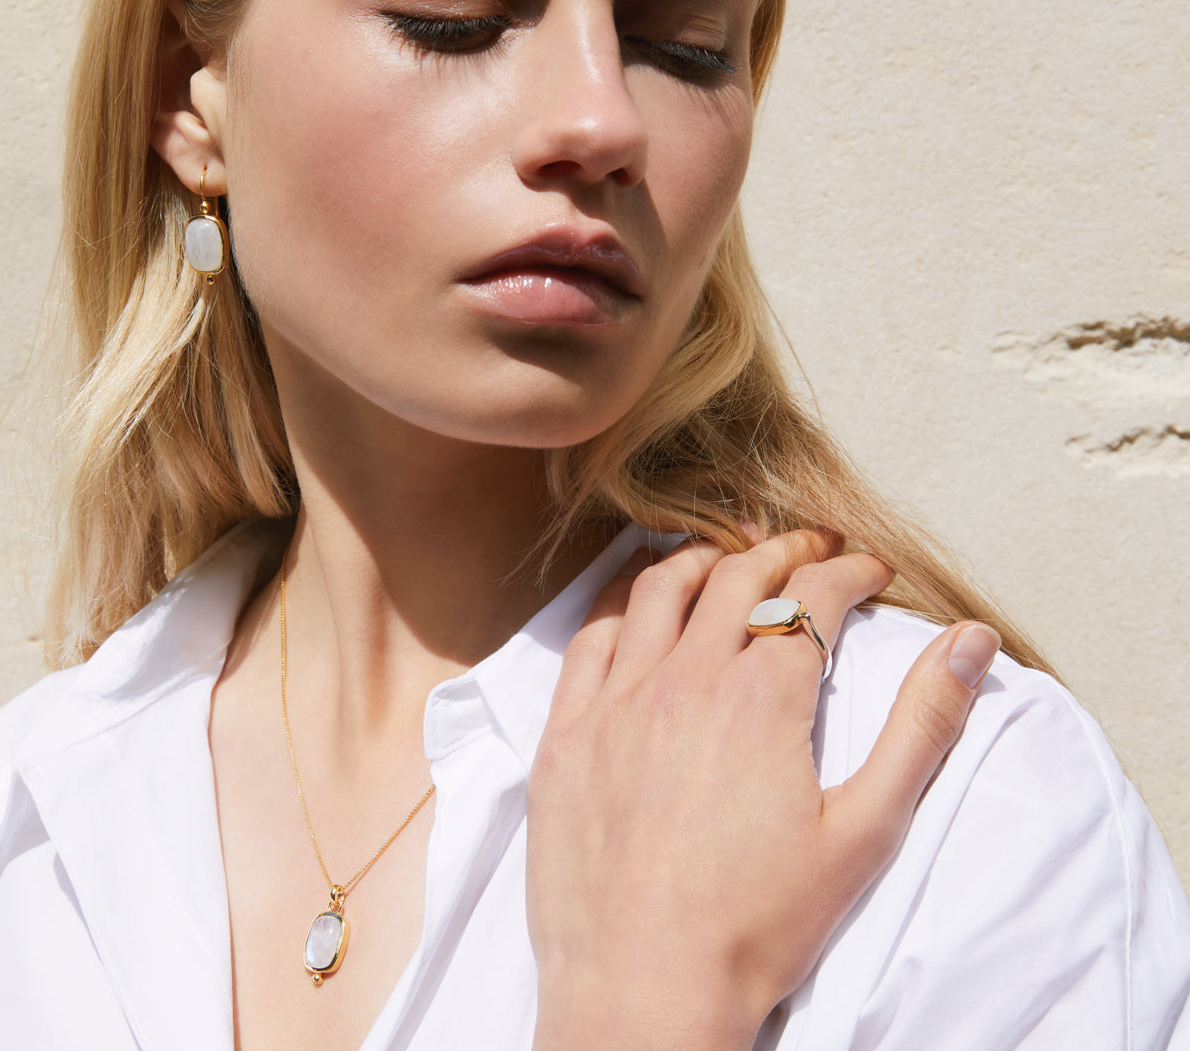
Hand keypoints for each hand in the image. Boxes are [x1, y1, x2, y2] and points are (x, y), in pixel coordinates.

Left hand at [527, 533, 999, 1050]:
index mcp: (763, 696)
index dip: (849, 571)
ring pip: (659, 590)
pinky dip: (624, 607)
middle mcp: (686, 679)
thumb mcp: (865, 831)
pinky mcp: (566, 733)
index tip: (869, 570)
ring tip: (728, 556)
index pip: (814, 597)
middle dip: (785, 550)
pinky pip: (590, 640)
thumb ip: (921, 726)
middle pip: (739, 577)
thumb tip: (971, 642)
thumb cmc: (758, 925)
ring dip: (702, 559)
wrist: (643, 989)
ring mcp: (617, 701)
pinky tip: (641, 612)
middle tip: (810, 548)